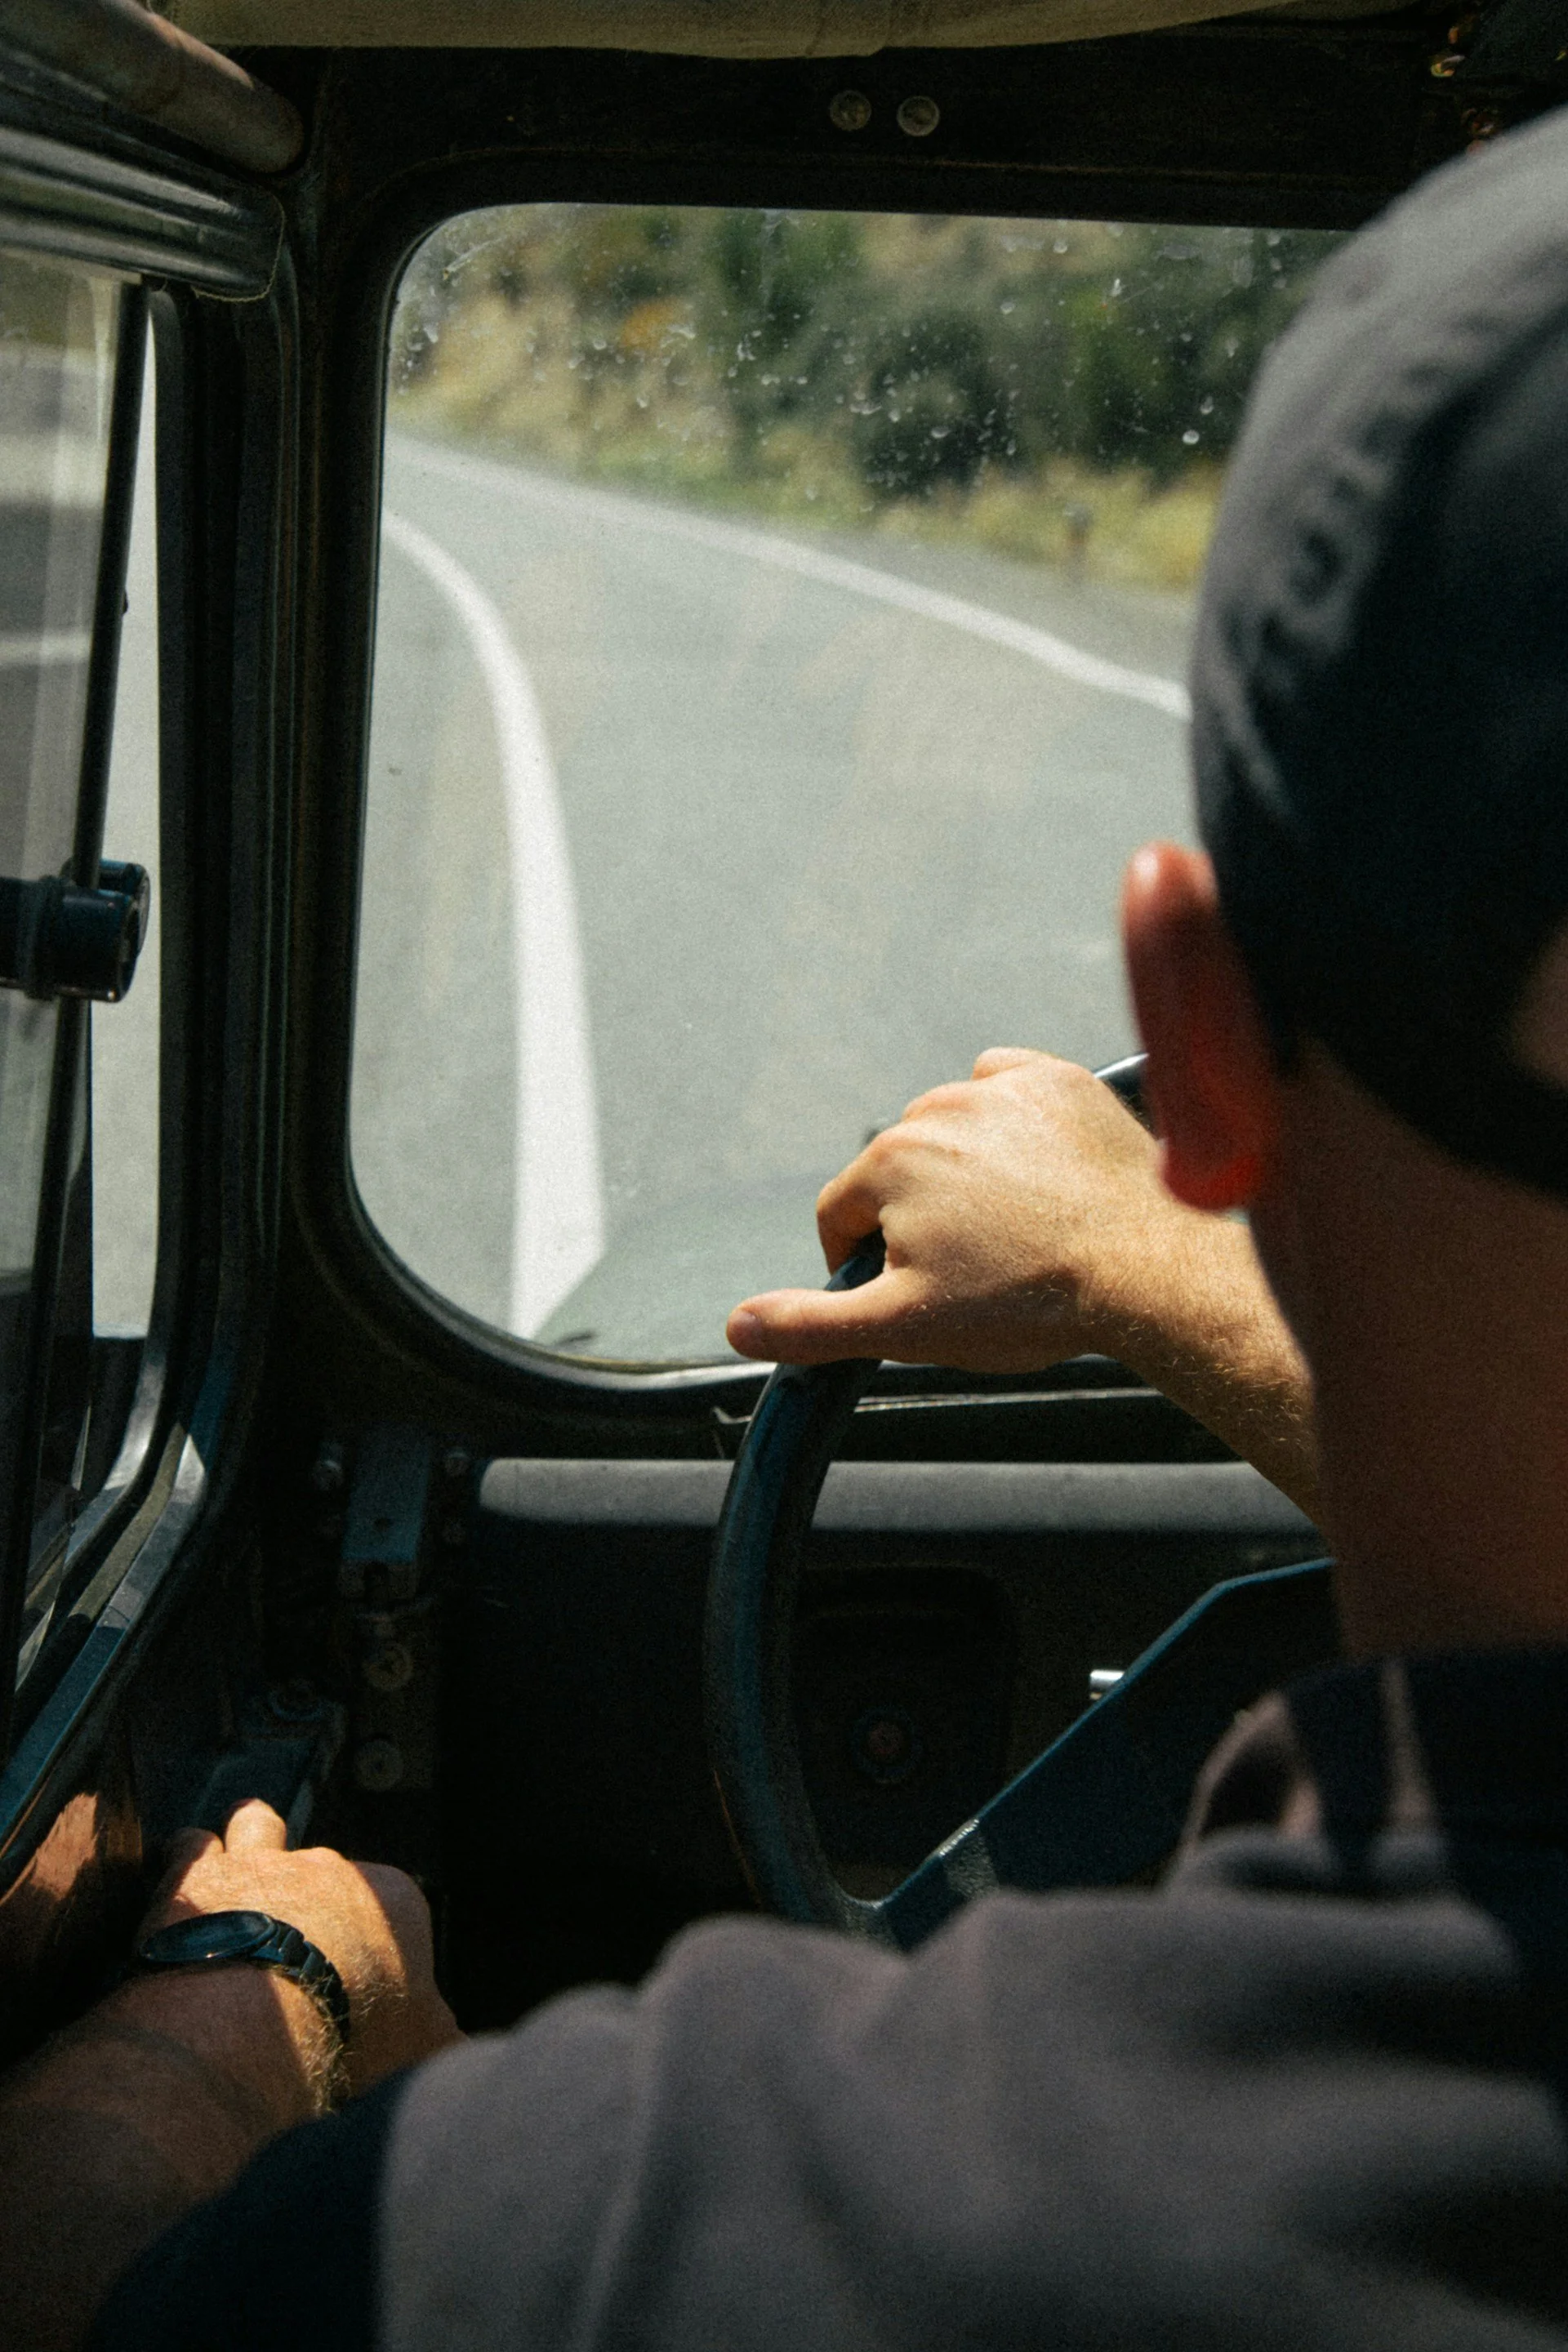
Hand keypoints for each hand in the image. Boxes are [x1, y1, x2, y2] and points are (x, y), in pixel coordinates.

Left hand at [143, 1799, 460, 2095]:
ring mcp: (262, 1866)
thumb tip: (451, 2042)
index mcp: (391, 1900)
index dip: (374, 1944)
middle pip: (325, 1872)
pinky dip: (185, 1861)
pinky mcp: (198, 1875)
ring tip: (238, 1873)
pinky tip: (178, 1893)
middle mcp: (329, 1868)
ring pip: (259, 1823)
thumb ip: (436, 2033)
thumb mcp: (421, 2042)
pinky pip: (191, 1844)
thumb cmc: (355, 2028)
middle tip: (293, 1956)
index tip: (358, 1987)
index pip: (390, 1907)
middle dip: (312, 1900)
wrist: (266, 2014)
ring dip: (250, 1842)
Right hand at [727, 1048, 1185, 1371]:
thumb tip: (738, 1326)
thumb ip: (812, 1325)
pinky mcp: (1060, 1082)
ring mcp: (1003, 1090)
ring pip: (952, 1132)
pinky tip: (1036, 1171)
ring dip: (964, 1172)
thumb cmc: (1028, 1301)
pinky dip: (1010, 1123)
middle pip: (898, 1174)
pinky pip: (1008, 1089)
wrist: (1148, 1268)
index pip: (841, 1216)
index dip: (863, 1263)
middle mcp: (938, 1110)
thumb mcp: (906, 1328)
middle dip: (918, 1219)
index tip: (909, 1292)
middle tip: (974, 1269)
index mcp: (889, 1164)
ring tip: (1013, 1227)